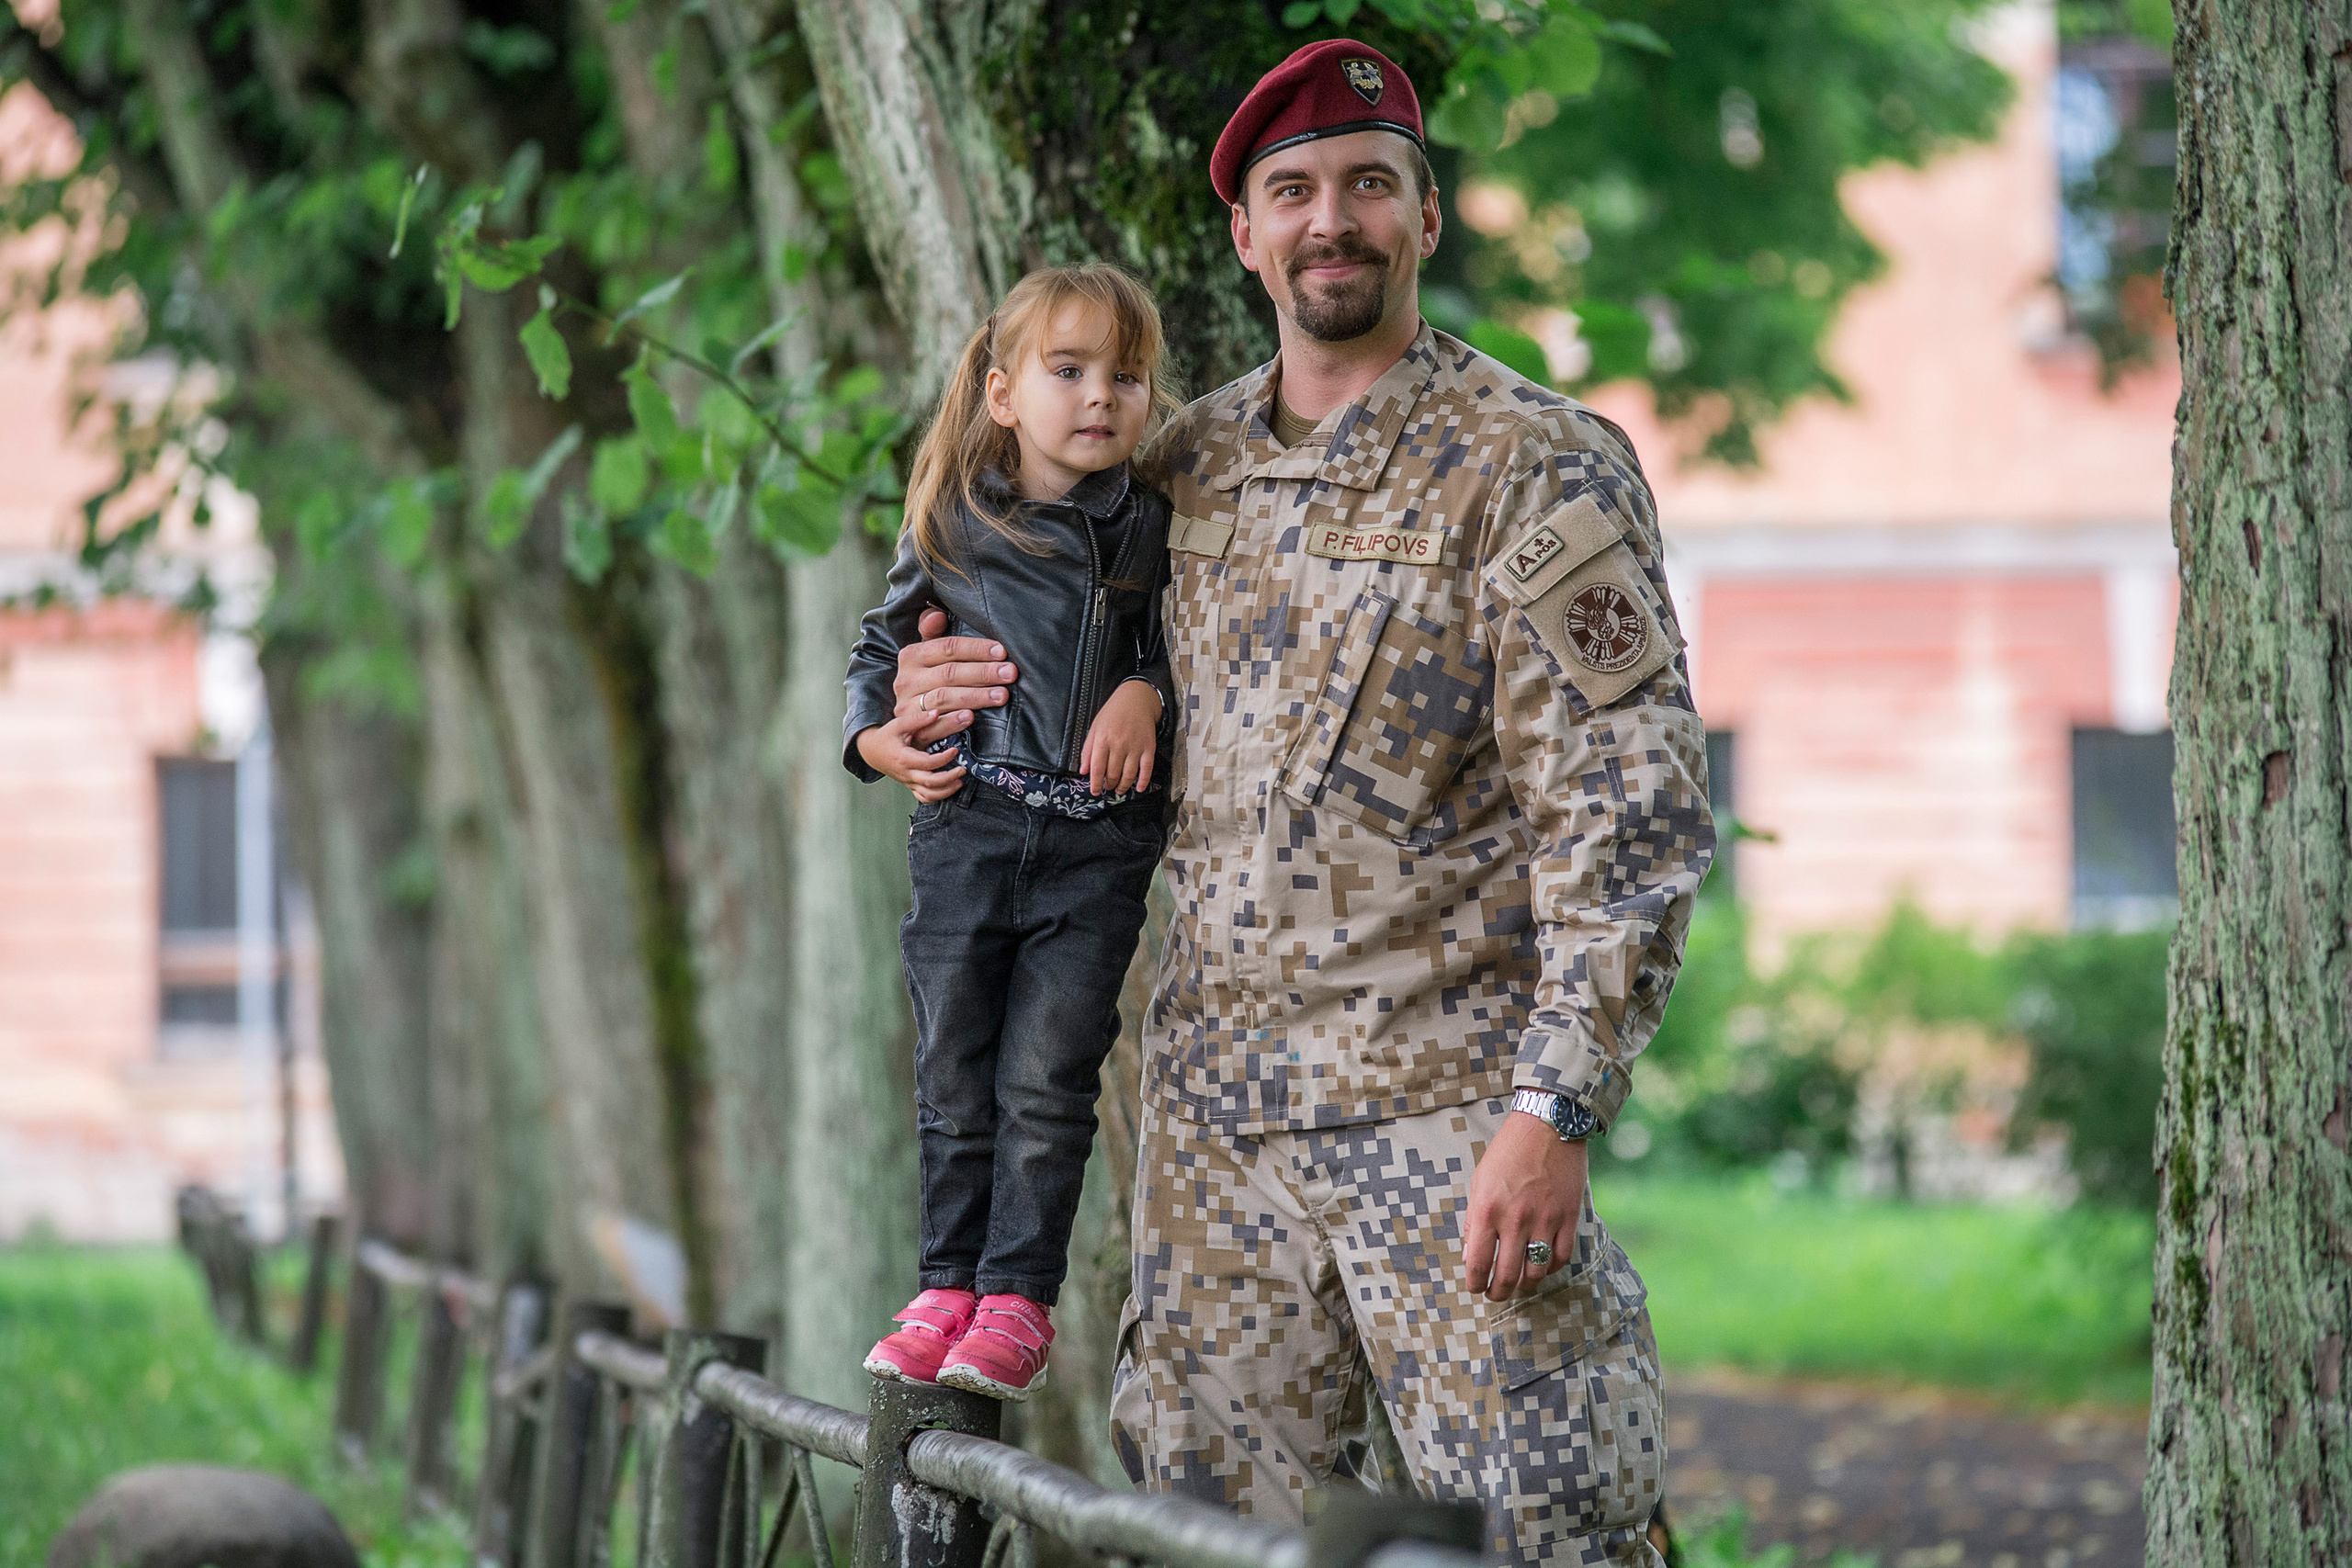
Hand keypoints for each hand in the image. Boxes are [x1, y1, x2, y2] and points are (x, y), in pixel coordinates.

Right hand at [854, 712, 968, 802]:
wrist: (871, 751)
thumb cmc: (886, 737)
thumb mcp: (899, 724)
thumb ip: (918, 719)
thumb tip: (936, 712)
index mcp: (904, 758)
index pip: (928, 763)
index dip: (944, 758)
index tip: (955, 750)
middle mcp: (906, 773)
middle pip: (930, 783)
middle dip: (949, 778)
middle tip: (963, 769)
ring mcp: (908, 781)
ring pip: (929, 795)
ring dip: (946, 791)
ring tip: (959, 782)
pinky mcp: (910, 785)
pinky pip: (924, 798)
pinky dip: (937, 797)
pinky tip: (949, 788)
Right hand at [894, 607, 1018, 746]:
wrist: (906, 723)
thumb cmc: (926, 680)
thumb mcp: (927, 654)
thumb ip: (932, 632)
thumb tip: (936, 614)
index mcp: (911, 656)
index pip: (947, 648)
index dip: (976, 649)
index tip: (1002, 652)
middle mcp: (906, 680)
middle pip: (949, 673)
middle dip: (983, 672)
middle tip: (1010, 673)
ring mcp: (906, 707)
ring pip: (944, 698)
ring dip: (975, 697)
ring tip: (1001, 695)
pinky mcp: (912, 731)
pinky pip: (933, 727)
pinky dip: (952, 722)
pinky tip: (971, 718)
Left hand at [1079, 680, 1159, 794]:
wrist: (1136, 699)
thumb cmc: (1113, 713)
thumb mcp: (1095, 728)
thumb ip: (1087, 750)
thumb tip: (1083, 771)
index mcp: (1103, 739)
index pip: (1097, 768)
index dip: (1095, 784)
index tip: (1095, 792)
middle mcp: (1119, 744)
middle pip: (1113, 774)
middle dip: (1109, 785)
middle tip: (1108, 787)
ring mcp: (1135, 746)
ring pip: (1129, 775)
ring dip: (1123, 786)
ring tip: (1119, 789)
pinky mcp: (1149, 747)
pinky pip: (1147, 769)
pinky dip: (1143, 781)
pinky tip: (1139, 788)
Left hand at [1461, 1112, 1586, 1302]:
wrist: (1546, 1126)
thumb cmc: (1507, 1153)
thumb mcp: (1479, 1182)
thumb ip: (1473, 1221)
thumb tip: (1471, 1256)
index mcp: (1486, 1210)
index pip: (1478, 1264)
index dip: (1475, 1284)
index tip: (1475, 1288)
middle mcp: (1515, 1219)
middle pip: (1507, 1276)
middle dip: (1499, 1293)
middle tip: (1496, 1294)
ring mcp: (1544, 1220)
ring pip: (1537, 1272)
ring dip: (1526, 1285)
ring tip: (1520, 1284)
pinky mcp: (1568, 1217)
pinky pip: (1562, 1257)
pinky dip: (1552, 1267)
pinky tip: (1544, 1265)